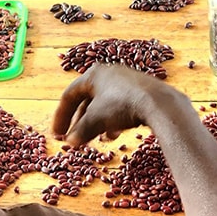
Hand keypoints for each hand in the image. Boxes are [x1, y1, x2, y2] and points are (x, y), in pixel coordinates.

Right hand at [53, 63, 188, 145]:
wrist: (159, 103)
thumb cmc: (122, 106)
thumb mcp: (96, 120)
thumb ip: (81, 131)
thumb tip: (70, 142)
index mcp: (93, 74)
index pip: (69, 95)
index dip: (61, 116)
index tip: (57, 134)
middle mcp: (109, 73)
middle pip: (87, 100)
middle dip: (80, 121)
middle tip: (74, 137)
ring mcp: (126, 80)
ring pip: (104, 104)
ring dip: (96, 122)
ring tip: (96, 138)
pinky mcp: (140, 89)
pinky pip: (120, 105)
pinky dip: (112, 120)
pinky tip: (115, 134)